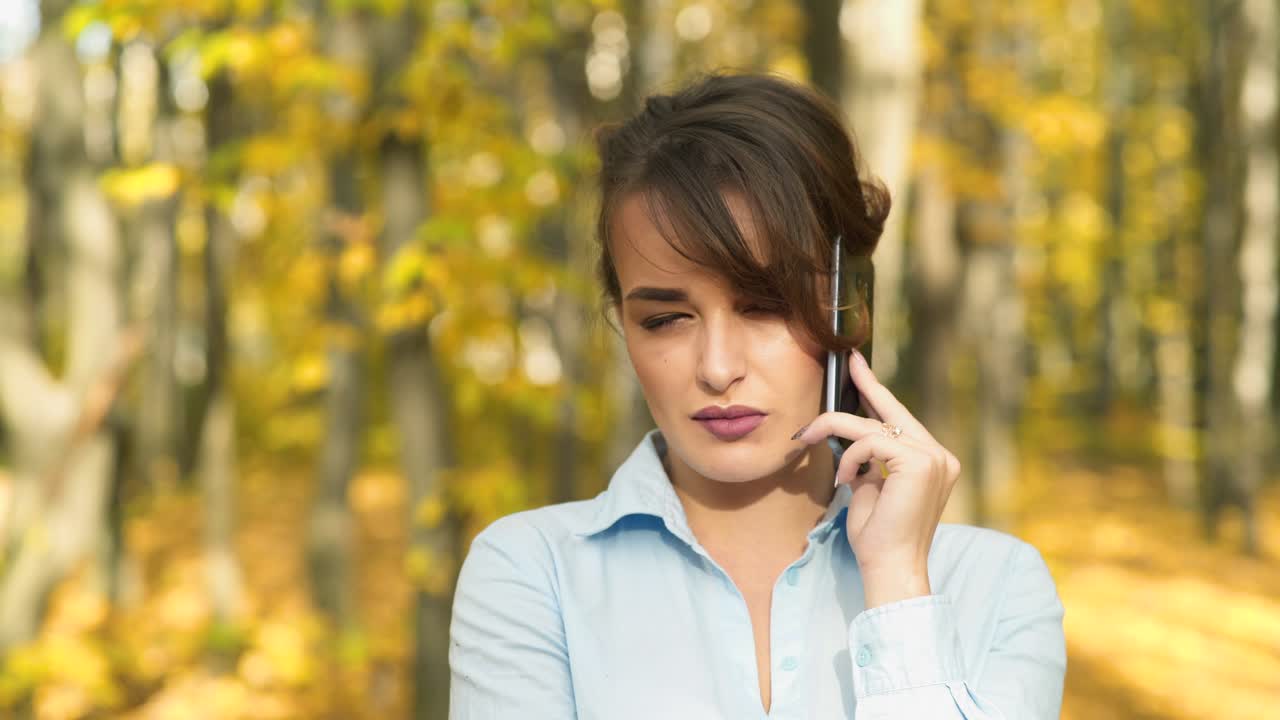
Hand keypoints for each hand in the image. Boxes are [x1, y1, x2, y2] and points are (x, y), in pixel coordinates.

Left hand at [791, 350, 961, 607]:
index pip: (901, 418)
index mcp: (932, 461)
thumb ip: (868, 462)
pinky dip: (850, 457)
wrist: (890, 567)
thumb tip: (848, 438)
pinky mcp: (919, 463)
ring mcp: (934, 458)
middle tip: (846, 363)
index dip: (878, 390)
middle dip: (865, 386)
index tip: (858, 365)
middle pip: (892, 411)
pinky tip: (844, 481)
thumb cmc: (878, 537)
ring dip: (836, 431)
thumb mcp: (870, 490)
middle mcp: (940, 455)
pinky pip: (870, 441)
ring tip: (812, 444)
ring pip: (872, 425)